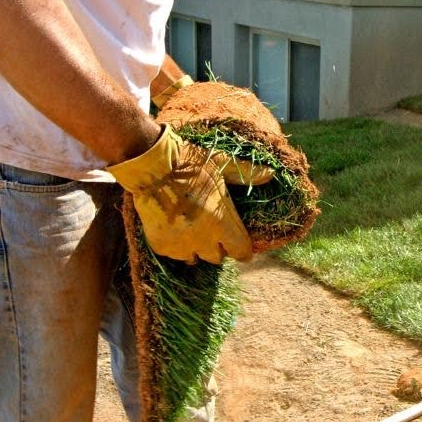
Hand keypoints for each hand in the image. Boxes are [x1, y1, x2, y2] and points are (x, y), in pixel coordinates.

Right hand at [108, 125, 273, 262]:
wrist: (150, 166)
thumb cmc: (190, 163)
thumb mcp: (221, 163)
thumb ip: (246, 173)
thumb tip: (271, 174)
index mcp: (221, 221)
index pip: (241, 252)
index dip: (242, 249)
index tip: (239, 243)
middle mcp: (202, 238)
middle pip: (218, 257)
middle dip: (218, 246)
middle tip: (213, 229)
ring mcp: (180, 243)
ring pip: (195, 258)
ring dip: (197, 248)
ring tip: (192, 230)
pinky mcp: (161, 245)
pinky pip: (175, 254)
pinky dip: (177, 246)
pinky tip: (175, 228)